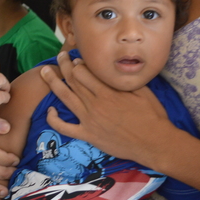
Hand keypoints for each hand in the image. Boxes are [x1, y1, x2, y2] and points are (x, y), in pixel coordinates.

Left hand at [42, 51, 172, 164]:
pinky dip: (54, 119)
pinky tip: (49, 111)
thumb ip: (124, 79)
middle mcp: (94, 104)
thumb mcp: (142, 90)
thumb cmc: (152, 116)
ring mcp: (89, 120)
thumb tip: (115, 66)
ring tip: (44, 72)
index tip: (75, 58)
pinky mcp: (88, 135)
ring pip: (65, 98)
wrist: (154, 143)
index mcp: (107, 92)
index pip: (83, 72)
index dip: (77, 63)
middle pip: (73, 80)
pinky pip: (65, 128)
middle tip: (59, 56)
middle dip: (63, 66)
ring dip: (53, 83)